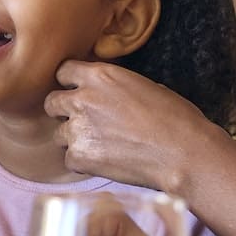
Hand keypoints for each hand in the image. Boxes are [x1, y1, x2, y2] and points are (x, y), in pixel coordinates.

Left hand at [44, 60, 221, 194]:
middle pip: (52, 103)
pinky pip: (68, 159)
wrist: (183, 153)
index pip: (63, 71)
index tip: (77, 93)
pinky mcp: (80, 157)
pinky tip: (104, 163)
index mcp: (101, 75)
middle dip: (63, 113)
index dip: (70, 84)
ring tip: (101, 147)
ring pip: (58, 134)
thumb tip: (113, 95)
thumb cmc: (176, 118)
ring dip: (74, 140)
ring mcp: (79, 129)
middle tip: (84, 123)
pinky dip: (82, 163)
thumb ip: (118, 87)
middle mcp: (83, 99)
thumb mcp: (147, 86)